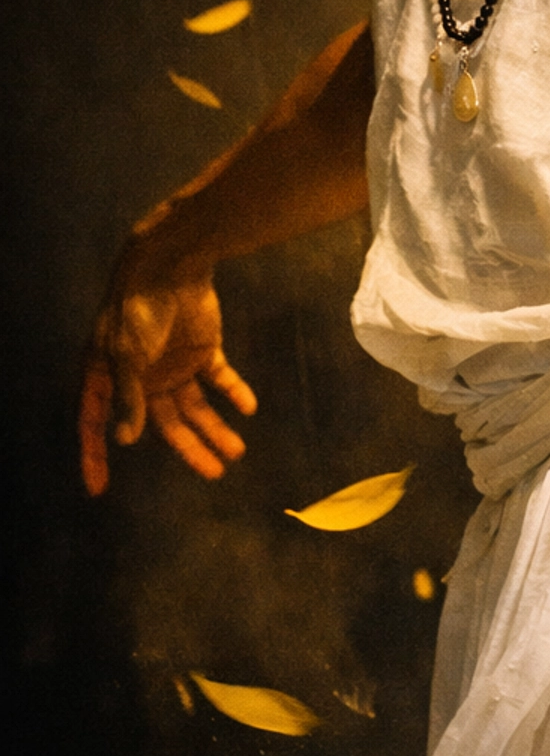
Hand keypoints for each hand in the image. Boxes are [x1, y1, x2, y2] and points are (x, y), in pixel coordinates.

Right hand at [79, 246, 255, 495]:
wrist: (172, 266)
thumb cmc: (138, 309)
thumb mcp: (128, 355)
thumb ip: (130, 396)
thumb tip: (126, 440)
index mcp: (108, 377)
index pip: (96, 424)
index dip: (94, 456)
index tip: (98, 489)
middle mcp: (140, 377)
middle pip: (164, 424)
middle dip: (189, 450)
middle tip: (215, 474)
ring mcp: (173, 365)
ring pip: (196, 408)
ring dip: (216, 428)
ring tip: (237, 452)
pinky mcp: (202, 350)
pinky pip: (220, 379)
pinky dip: (234, 393)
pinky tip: (248, 407)